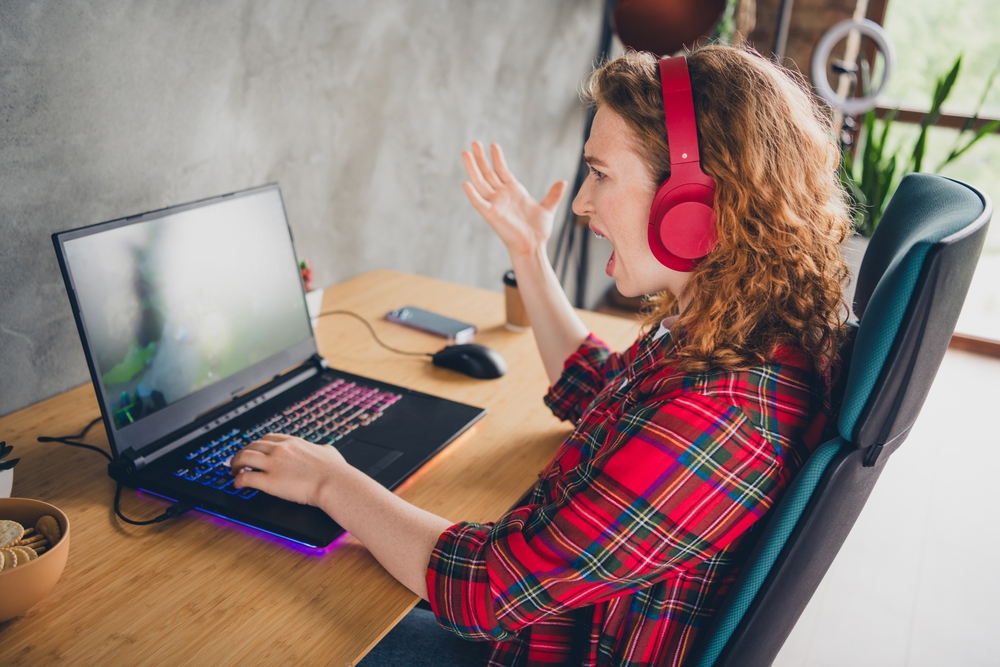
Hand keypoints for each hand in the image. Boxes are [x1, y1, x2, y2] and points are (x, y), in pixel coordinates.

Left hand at [230, 433, 344, 506]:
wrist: (334, 483)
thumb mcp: (329, 451)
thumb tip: (324, 450)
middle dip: (242, 453)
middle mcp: (280, 449)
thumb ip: (322, 449)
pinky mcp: (269, 481)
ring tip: (234, 471)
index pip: (267, 438)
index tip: (255, 451)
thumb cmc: (335, 471)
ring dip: (235, 464)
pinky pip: (245, 477)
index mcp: (292, 442)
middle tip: (238, 462)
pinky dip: (238, 481)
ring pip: (244, 457)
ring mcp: (273, 464)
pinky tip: (237, 485)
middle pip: (251, 446)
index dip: (257, 445)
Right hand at [462, 141, 566, 257]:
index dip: (497, 158)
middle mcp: (502, 195)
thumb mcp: (548, 209)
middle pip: (488, 173)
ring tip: (466, 153)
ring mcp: (495, 204)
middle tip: (474, 143)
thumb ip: (553, 195)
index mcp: (514, 191)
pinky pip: (479, 202)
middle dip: (481, 158)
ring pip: (480, 182)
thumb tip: (563, 182)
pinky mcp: (491, 214)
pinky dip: (472, 194)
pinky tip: (466, 183)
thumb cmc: (538, 231)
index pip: (502, 171)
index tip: (493, 145)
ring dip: (473, 168)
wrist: (533, 246)